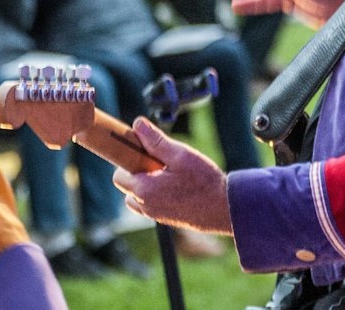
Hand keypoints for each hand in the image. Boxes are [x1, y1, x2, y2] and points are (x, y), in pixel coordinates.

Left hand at [111, 118, 232, 234]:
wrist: (225, 208)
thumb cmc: (204, 181)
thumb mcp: (180, 155)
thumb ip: (156, 141)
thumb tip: (137, 125)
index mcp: (144, 189)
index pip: (119, 174)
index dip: (129, 160)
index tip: (144, 152)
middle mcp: (145, 205)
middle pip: (126, 186)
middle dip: (137, 172)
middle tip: (160, 163)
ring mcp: (155, 214)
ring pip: (137, 197)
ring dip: (145, 185)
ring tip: (169, 175)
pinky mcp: (165, 219)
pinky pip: (150, 205)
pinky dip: (156, 195)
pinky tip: (176, 186)